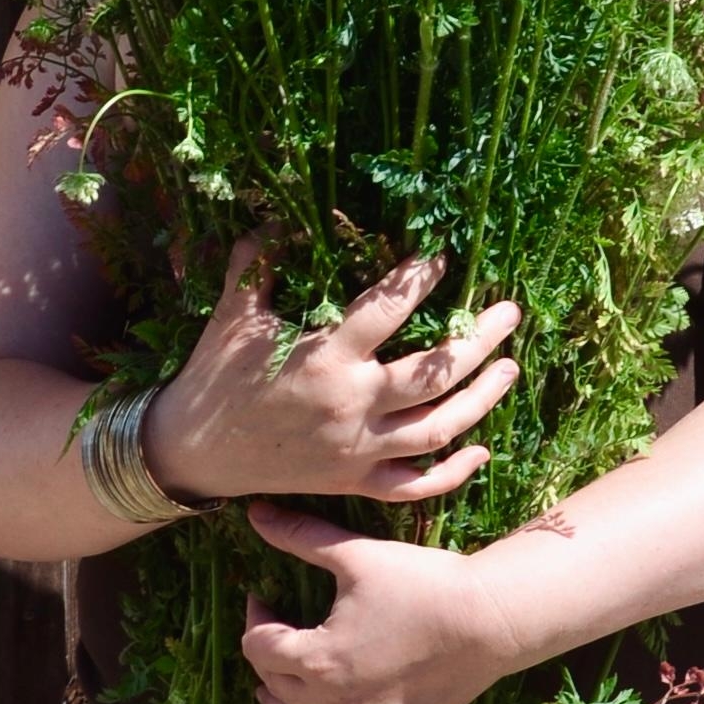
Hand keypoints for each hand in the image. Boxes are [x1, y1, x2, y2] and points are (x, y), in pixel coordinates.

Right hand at [146, 242, 520, 511]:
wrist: (193, 452)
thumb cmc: (214, 377)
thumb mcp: (233, 315)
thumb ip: (258, 265)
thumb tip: (276, 219)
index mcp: (325, 357)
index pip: (389, 310)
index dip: (421, 279)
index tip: (442, 258)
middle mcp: (351, 404)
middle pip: (435, 372)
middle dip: (481, 340)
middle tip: (510, 313)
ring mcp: (357, 448)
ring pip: (439, 428)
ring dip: (482, 399)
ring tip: (510, 368)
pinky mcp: (353, 481)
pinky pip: (414, 484)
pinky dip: (453, 472)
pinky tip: (482, 449)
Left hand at [238, 505, 523, 703]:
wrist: (490, 619)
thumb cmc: (423, 582)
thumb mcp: (356, 554)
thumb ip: (301, 537)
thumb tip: (255, 513)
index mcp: (316, 658)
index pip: (259, 645)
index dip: (254, 617)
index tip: (262, 595)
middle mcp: (334, 701)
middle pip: (277, 687)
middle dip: (265, 657)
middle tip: (273, 630)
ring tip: (273, 694)